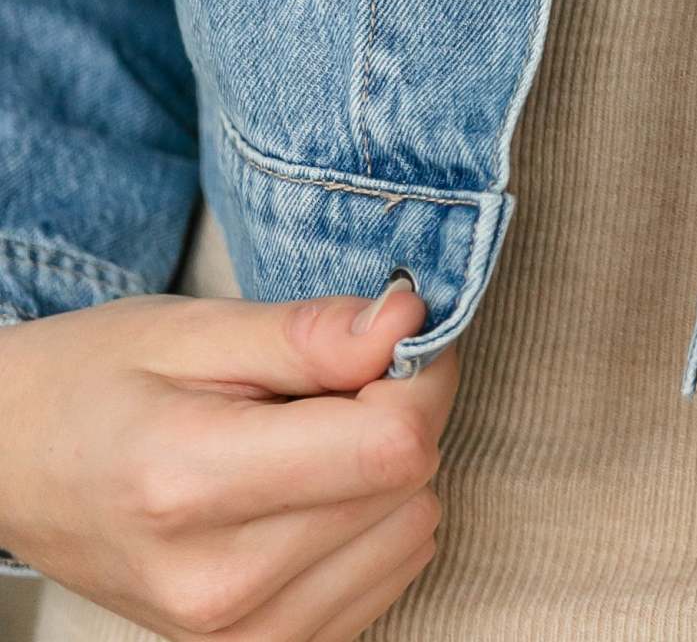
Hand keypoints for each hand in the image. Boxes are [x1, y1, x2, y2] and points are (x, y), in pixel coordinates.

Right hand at [0, 275, 459, 639]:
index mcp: (192, 485)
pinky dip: (372, 521)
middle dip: (400, 412)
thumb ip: (307, 334)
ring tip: (309, 435)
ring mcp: (237, 638)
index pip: (388, 446)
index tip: (394, 334)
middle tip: (337, 377)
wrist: (15, 468)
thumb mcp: (191, 330)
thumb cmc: (95, 384)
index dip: (419, 374)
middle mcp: (220, 586)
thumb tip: (408, 323)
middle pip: (408, 489)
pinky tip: (310, 488)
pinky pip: (387, 580)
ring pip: (411, 534)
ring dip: (387, 471)